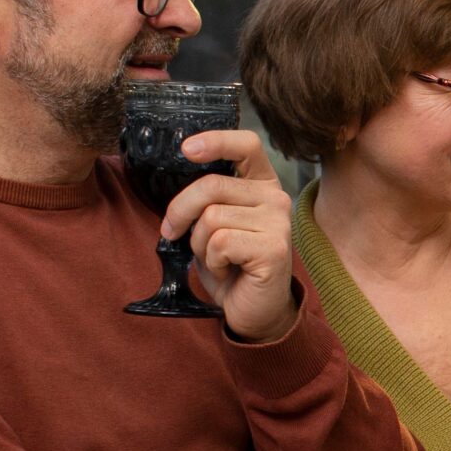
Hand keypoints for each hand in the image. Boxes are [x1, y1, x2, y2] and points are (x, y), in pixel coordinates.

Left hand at [157, 129, 297, 341]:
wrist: (254, 309)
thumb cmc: (231, 265)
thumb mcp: (214, 224)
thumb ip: (206, 200)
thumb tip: (175, 185)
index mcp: (261, 184)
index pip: (246, 145)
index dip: (216, 141)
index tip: (186, 149)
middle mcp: (276, 198)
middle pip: (211, 185)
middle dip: (180, 211)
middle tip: (171, 233)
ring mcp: (278, 223)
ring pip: (211, 218)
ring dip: (199, 244)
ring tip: (215, 259)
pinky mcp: (274, 248)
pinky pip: (220, 243)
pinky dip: (212, 261)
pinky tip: (227, 270)